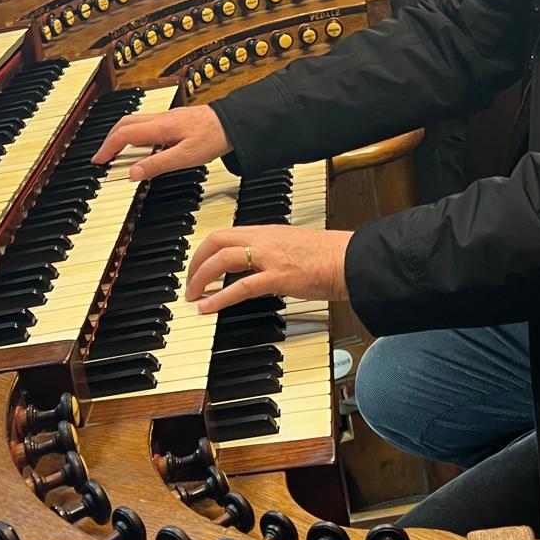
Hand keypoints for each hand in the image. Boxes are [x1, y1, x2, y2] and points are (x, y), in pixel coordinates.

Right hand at [91, 104, 228, 181]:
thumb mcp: (185, 157)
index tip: (98, 160)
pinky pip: (147, 123)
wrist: (233, 123)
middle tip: (103, 155)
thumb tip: (133, 173)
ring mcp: (167, 117)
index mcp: (159, 127)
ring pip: (135, 121)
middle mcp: (160, 118)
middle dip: (109, 139)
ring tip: (117, 151)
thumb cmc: (213, 138)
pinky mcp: (175, 119)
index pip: (124, 135)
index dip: (107, 147)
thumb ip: (157, 165)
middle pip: (124, 124)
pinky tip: (142, 145)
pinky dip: (136, 133)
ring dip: (121, 134)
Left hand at [185, 225, 352, 313]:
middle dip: (195, 263)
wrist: (351, 259)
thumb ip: (271, 253)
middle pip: (215, 242)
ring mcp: (269, 257)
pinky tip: (208, 308)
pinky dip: (219, 297)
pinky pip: (241, 286)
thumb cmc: (328, 256)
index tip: (197, 267)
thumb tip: (256, 266)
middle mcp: (263, 239)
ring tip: (193, 297)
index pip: (224, 234)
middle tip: (189, 284)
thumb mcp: (292, 247)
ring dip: (201, 278)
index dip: (204, 251)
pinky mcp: (278, 277)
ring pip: (222, 259)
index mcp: (265, 232)